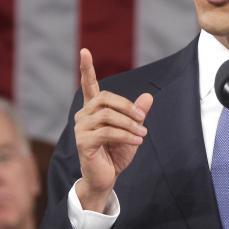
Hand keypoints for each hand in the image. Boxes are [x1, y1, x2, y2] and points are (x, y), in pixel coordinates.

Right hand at [74, 48, 152, 211]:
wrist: (106, 178)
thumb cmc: (116, 153)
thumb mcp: (132, 130)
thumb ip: (137, 113)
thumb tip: (148, 96)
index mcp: (93, 110)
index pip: (89, 85)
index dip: (87, 68)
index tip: (85, 50)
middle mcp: (83, 115)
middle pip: (105, 98)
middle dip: (127, 106)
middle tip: (142, 118)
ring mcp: (80, 128)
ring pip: (108, 116)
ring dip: (129, 124)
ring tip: (142, 134)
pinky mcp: (83, 142)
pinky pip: (107, 132)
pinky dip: (125, 135)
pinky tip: (137, 141)